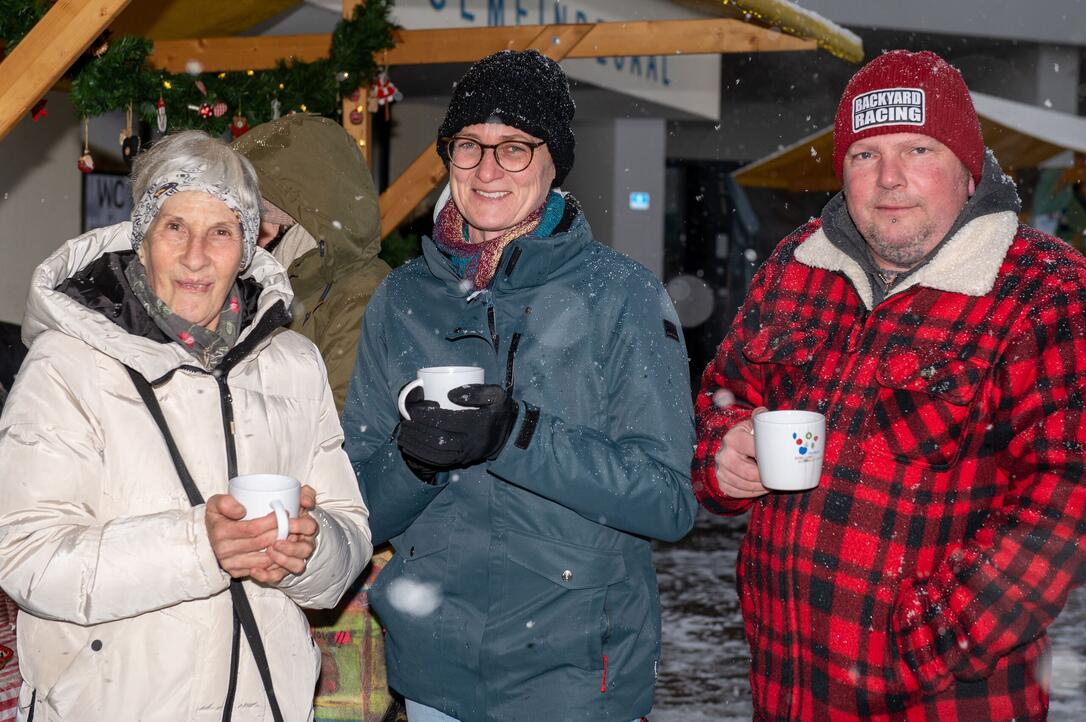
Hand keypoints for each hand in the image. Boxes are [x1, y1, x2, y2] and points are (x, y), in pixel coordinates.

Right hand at [206, 485, 318, 583]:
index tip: (285, 512)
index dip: (272, 521)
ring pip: (265, 560)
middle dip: (282, 532)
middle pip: (261, 543)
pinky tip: (286, 552)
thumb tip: (241, 510)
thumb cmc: (218, 517)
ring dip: (283, 549)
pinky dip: (277, 562)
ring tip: (295, 536)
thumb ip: (225, 502)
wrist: (207, 538)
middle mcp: (225, 551)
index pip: (252, 528)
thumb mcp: (215, 503)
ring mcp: (231, 564)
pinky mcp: (237, 573)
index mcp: (221, 532)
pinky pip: (262, 571)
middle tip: (296, 523)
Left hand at [252, 484, 318, 584]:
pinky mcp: (280, 571)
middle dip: (292, 547)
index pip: (310, 527)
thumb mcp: (295, 498)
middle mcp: (303, 544)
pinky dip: (266, 576)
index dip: (301, 526)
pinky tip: (255, 570)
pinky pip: (276, 578)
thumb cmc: (282, 512)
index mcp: (306, 527)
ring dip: (283, 561)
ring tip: (269, 552)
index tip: (288, 521)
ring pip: (296, 566)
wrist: (264, 530)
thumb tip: (306, 502)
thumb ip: (304, 494)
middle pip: (306, 550)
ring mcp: (293, 559)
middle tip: (275, 542)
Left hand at [397, 384, 518, 468]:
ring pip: (436, 453)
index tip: (415, 408)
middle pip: (437, 439)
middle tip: (405, 421)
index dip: (426, 415)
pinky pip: (438, 462)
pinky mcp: (462, 461)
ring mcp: (466, 454)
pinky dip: (421, 455)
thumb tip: (450, 394)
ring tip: (403, 434)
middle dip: (417, 431)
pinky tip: (410, 447)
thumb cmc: (500, 411)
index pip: (445, 420)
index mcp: (477, 424)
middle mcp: (470, 442)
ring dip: (416, 445)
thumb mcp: (496, 395)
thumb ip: (476, 391)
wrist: (511, 435)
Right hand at [714, 407, 769, 498]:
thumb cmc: (743, 437)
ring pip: (746, 485)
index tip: (780, 461)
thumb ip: (759, 417)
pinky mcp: (721, 483)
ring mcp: (721, 471)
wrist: (724, 448)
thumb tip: (765, 411)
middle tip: (778, 476)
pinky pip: (740, 493)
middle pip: (750, 474)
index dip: (770, 459)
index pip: (754, 451)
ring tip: (772, 483)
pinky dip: (753, 492)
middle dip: (767, 478)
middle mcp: (724, 456)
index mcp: (733, 439)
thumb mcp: (749, 425)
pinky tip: (760, 488)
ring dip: (761, 487)